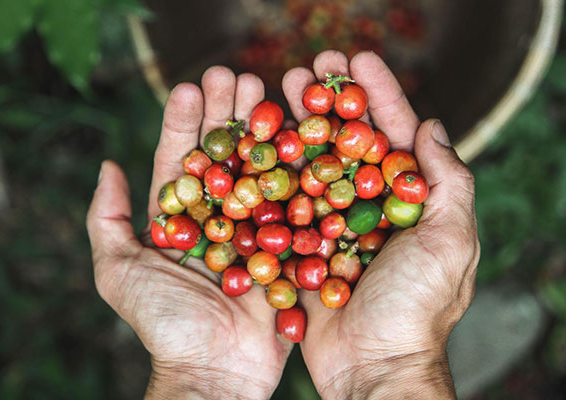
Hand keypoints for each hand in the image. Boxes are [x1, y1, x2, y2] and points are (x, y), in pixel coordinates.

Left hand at [86, 67, 292, 399]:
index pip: (180, 159)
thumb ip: (107, 219)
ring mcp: (253, 227)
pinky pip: (291, 201)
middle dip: (227, 115)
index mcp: (179, 218)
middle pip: (222, 156)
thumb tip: (107, 164)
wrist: (216, 370)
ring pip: (257, 169)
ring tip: (266, 90)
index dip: (185, 122)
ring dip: (261, 130)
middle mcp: (217, 216)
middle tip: (235, 74)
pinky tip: (299, 134)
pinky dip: (295, 169)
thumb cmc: (164, 323)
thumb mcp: (118, 270)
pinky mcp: (285, 244)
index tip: (192, 86)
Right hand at [282, 50, 479, 398]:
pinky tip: (257, 142)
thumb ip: (446, 184)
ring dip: (297, 125)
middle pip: (347, 140)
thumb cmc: (415, 308)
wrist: (372, 367)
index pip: (393, 133)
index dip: (377, 93)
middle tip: (309, 63)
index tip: (355, 59)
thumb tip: (431, 127)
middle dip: (329, 100)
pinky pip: (287, 201)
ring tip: (276, 88)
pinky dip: (274, 172)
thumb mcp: (449, 242)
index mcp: (407, 200)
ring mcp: (334, 223)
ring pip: (313, 163)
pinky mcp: (304, 244)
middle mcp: (369, 206)